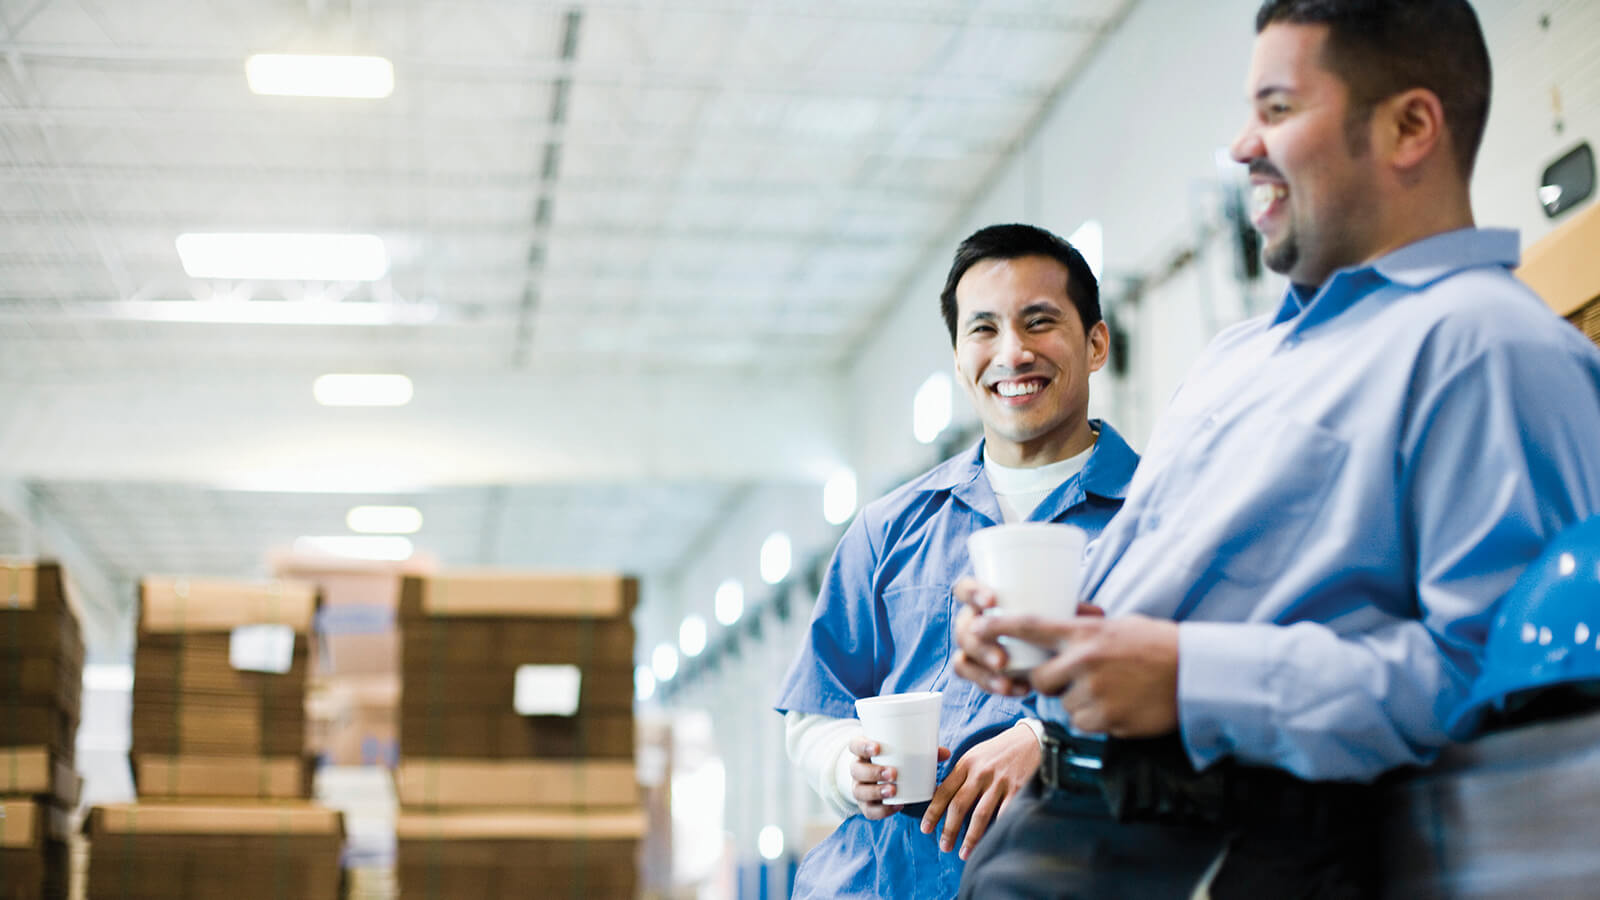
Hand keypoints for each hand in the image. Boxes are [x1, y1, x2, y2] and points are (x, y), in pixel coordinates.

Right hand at [847, 737, 951, 819]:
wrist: (878, 777)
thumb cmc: (894, 759)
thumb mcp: (903, 752)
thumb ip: (924, 752)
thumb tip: (946, 753)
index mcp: (863, 751)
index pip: (855, 745)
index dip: (863, 746)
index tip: (878, 747)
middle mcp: (858, 769)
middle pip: (857, 770)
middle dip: (873, 772)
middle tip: (893, 773)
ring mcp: (859, 788)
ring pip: (860, 791)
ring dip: (876, 791)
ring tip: (893, 791)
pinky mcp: (865, 805)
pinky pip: (869, 811)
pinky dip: (882, 810)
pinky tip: (897, 806)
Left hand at [919, 724, 1039, 859]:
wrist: (1031, 739)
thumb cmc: (1000, 750)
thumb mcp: (975, 754)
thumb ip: (961, 774)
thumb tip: (942, 796)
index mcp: (966, 764)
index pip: (944, 790)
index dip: (933, 811)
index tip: (926, 828)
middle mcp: (980, 773)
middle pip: (959, 805)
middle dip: (949, 829)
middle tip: (943, 846)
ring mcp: (999, 782)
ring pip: (980, 815)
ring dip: (970, 837)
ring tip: (964, 853)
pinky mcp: (1018, 789)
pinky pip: (1004, 814)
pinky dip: (996, 830)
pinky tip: (991, 843)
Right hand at [952, 577, 1103, 696]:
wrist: (1055, 648)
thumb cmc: (1052, 620)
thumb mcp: (1062, 613)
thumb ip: (1073, 612)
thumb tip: (1096, 613)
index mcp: (985, 599)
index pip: (965, 589)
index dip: (972, 593)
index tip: (992, 601)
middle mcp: (975, 622)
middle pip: (963, 629)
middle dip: (981, 646)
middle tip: (1002, 660)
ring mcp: (975, 648)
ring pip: (964, 659)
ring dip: (983, 672)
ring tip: (1007, 682)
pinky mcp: (980, 670)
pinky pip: (975, 679)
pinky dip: (990, 685)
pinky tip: (1011, 690)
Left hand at [976, 613, 1180, 736]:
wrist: (1196, 675)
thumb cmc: (1158, 645)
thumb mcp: (1118, 625)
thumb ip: (1084, 630)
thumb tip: (1059, 630)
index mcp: (1085, 633)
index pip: (1031, 626)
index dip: (999, 626)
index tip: (977, 625)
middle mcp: (1084, 662)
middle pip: (1038, 678)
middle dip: (1048, 681)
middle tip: (1073, 676)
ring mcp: (1094, 694)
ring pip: (1063, 704)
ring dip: (1077, 702)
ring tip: (1111, 690)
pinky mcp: (1106, 721)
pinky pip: (1083, 723)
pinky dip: (1095, 719)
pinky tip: (1120, 706)